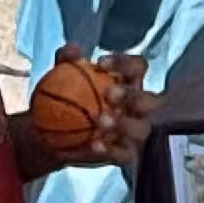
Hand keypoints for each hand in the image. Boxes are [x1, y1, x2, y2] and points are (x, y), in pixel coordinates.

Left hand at [37, 46, 157, 167]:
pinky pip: (124, 153)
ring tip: (101, 122)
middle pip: (150, 99)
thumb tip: (72, 47)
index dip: (125, 63)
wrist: (54, 137)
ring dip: (125, 124)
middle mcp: (139, 107)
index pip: (138, 67)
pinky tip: (93, 145)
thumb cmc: (65, 100)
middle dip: (133, 95)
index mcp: (130, 83)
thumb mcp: (61, 78)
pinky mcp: (127, 154)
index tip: (100, 63)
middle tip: (109, 94)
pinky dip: (110, 150)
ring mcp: (135, 132)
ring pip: (142, 128)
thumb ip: (66, 60)